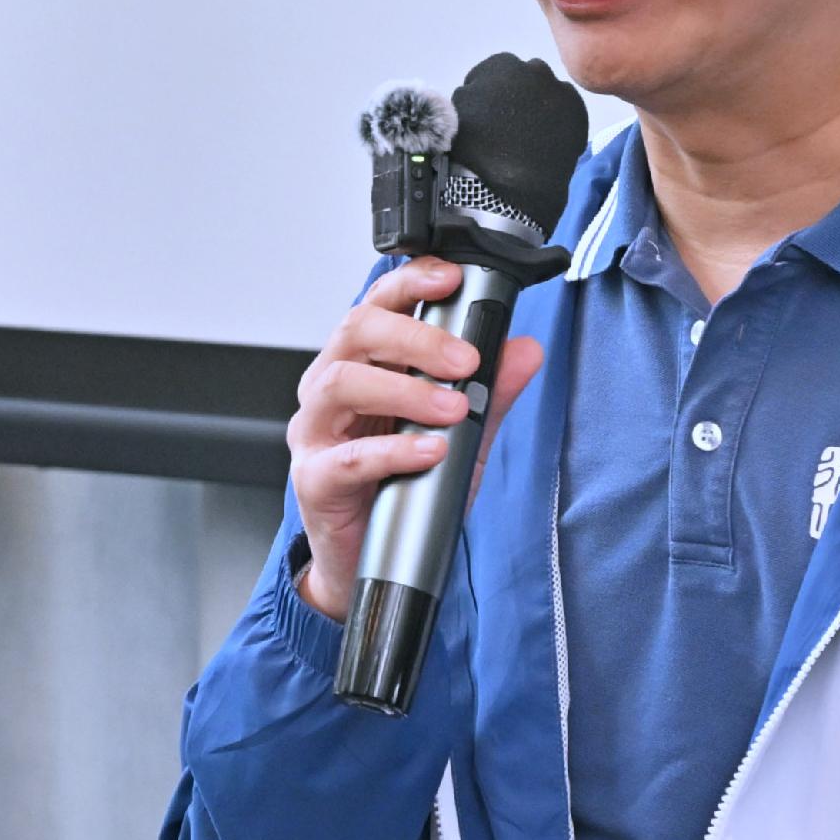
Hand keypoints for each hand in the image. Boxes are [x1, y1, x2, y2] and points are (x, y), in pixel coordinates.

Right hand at [286, 260, 544, 622]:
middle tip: (466, 360)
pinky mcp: (315, 479)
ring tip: (452, 409)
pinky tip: (429, 451)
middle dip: (416, 338)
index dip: (411, 283)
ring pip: (341, 383)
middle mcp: (330, 388)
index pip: (377, 305)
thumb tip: (524, 351)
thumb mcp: (461, 435)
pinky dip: (393, 451)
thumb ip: (491, 393)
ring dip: (403, 390)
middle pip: (356, 332)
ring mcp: (316, 432)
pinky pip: (348, 457)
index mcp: (360, 364)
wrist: (367, 560)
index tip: (452, 279)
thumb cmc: (401, 487)